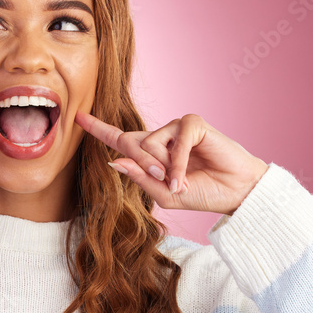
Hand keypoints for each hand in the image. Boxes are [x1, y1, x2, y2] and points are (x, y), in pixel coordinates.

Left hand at [75, 111, 268, 214]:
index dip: (98, 129)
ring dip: (161, 166)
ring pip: (148, 142)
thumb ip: (140, 178)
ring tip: (179, 178)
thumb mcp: (164, 194)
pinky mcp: (192, 123)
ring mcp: (175, 128)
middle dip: (143, 166)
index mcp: (150, 154)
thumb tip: (113, 161)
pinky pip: (173, 140)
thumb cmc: (201, 193)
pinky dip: (177, 161)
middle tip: (164, 181)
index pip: (119, 139)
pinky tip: (184, 177)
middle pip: (130, 143)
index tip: (77, 117)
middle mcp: (160, 137)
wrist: (234, 193)